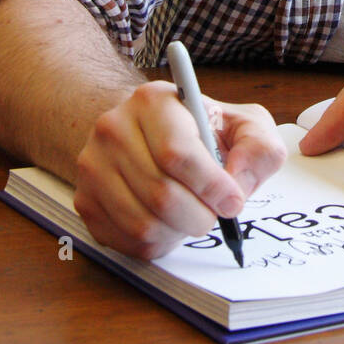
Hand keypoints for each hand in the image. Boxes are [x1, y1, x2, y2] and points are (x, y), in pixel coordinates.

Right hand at [74, 80, 286, 258]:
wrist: (148, 133)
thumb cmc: (202, 130)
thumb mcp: (243, 123)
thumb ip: (258, 146)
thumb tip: (238, 181)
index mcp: (153, 101)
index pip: (176, 153)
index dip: (211, 186)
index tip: (233, 201)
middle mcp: (113, 129)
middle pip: (160, 194)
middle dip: (200, 215)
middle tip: (215, 214)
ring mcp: (93, 166)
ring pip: (143, 223)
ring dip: (180, 231)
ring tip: (194, 216)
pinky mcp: (86, 201)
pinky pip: (127, 241)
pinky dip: (160, 243)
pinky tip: (172, 223)